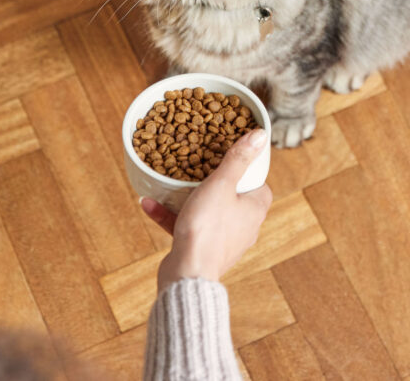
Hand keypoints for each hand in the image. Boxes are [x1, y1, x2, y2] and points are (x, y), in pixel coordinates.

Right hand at [141, 128, 271, 290]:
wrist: (186, 274)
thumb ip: (238, 159)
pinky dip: (171, 216)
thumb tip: (261, 135)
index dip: (247, 170)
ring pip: (206, 212)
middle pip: (231, 197)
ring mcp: (222, 241)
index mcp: (254, 210)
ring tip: (168, 182)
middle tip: (198, 165)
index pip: (259, 185)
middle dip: (213, 182)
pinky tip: (149, 203)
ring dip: (186, 198)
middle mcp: (243, 227)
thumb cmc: (208, 228)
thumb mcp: (222, 184)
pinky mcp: (201, 251)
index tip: (230, 158)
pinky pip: (187, 227)